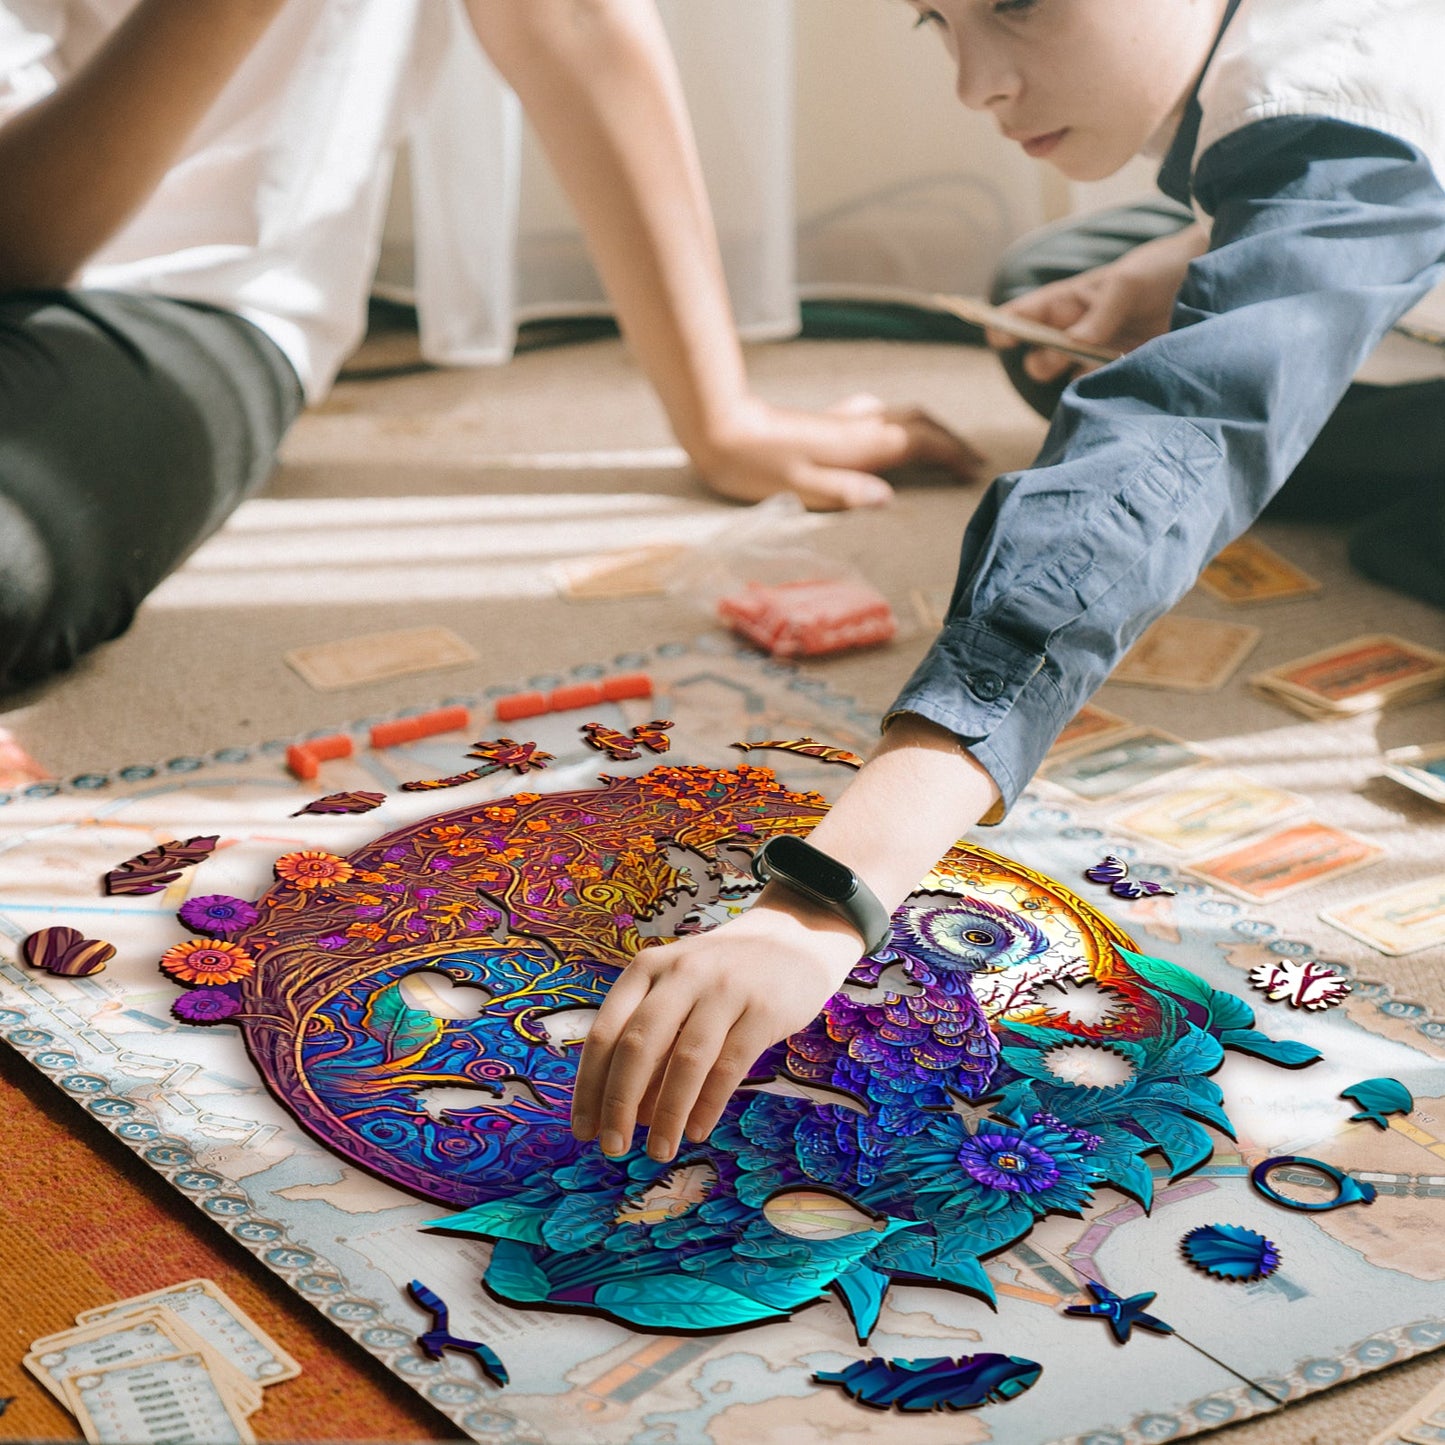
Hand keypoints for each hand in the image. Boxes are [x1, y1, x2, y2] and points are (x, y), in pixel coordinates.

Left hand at [570, 893, 864, 1160]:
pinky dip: (708, 1104)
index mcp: (648, 968)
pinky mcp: (763, 1009)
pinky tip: (696, 1130)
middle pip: (639, 1046)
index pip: (606, 1032)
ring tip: (660, 1150)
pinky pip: (729, 1066)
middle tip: (613, 1148)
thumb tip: (628, 1112)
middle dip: (620, 1103)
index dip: (590, 1086)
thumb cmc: (722, 976)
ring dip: (668, 1114)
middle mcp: (681, 974)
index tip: (583, 1130)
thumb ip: (652, 1038)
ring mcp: (725, 989)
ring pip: (685, 1060)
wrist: (793, 939)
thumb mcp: (677, 989)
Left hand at [691, 393, 985, 510]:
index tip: (975, 471)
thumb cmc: (754, 465)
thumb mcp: (800, 488)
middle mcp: (856, 426)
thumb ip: (845, 493)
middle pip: (917, 422)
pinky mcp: (824, 421)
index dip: (951, 454)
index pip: (920, 443)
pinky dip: (895, 425)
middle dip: (947, 438)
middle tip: (970, 460)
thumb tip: (888, 499)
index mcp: (858, 444)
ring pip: (897, 416)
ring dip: (925, 429)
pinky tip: (886, 432)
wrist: (718, 428)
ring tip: (940, 448)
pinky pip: (874, 417)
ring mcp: (841, 420)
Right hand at [985, 222, 1208, 386]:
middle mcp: (1077, 331)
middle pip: (1039, 356)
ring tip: (1100, 367)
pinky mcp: (1122, 372)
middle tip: (1068, 353)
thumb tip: (1071, 347)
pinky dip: (1098, 395)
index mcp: (1070, 301)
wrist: (1212, 286)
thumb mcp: (1128, 283)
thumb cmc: (1162, 270)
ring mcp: (1099, 354)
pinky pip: (1097, 391)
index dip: (1005, 325)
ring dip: (1072, 380)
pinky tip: (1114, 386)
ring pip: (1065, 379)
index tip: (999, 337)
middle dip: (1044, 360)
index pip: (1025, 314)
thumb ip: (1098, 315)